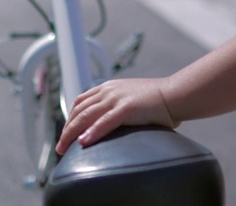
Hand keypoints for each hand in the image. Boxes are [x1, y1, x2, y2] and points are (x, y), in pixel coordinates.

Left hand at [54, 78, 179, 155]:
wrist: (175, 94)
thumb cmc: (158, 101)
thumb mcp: (131, 99)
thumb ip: (118, 107)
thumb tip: (111, 121)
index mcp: (109, 87)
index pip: (81, 101)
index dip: (70, 118)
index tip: (66, 132)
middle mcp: (109, 90)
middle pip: (79, 110)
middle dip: (66, 129)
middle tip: (60, 146)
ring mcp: (116, 98)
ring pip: (86, 116)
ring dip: (72, 133)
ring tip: (65, 148)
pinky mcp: (126, 108)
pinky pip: (104, 122)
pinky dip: (91, 132)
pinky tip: (83, 142)